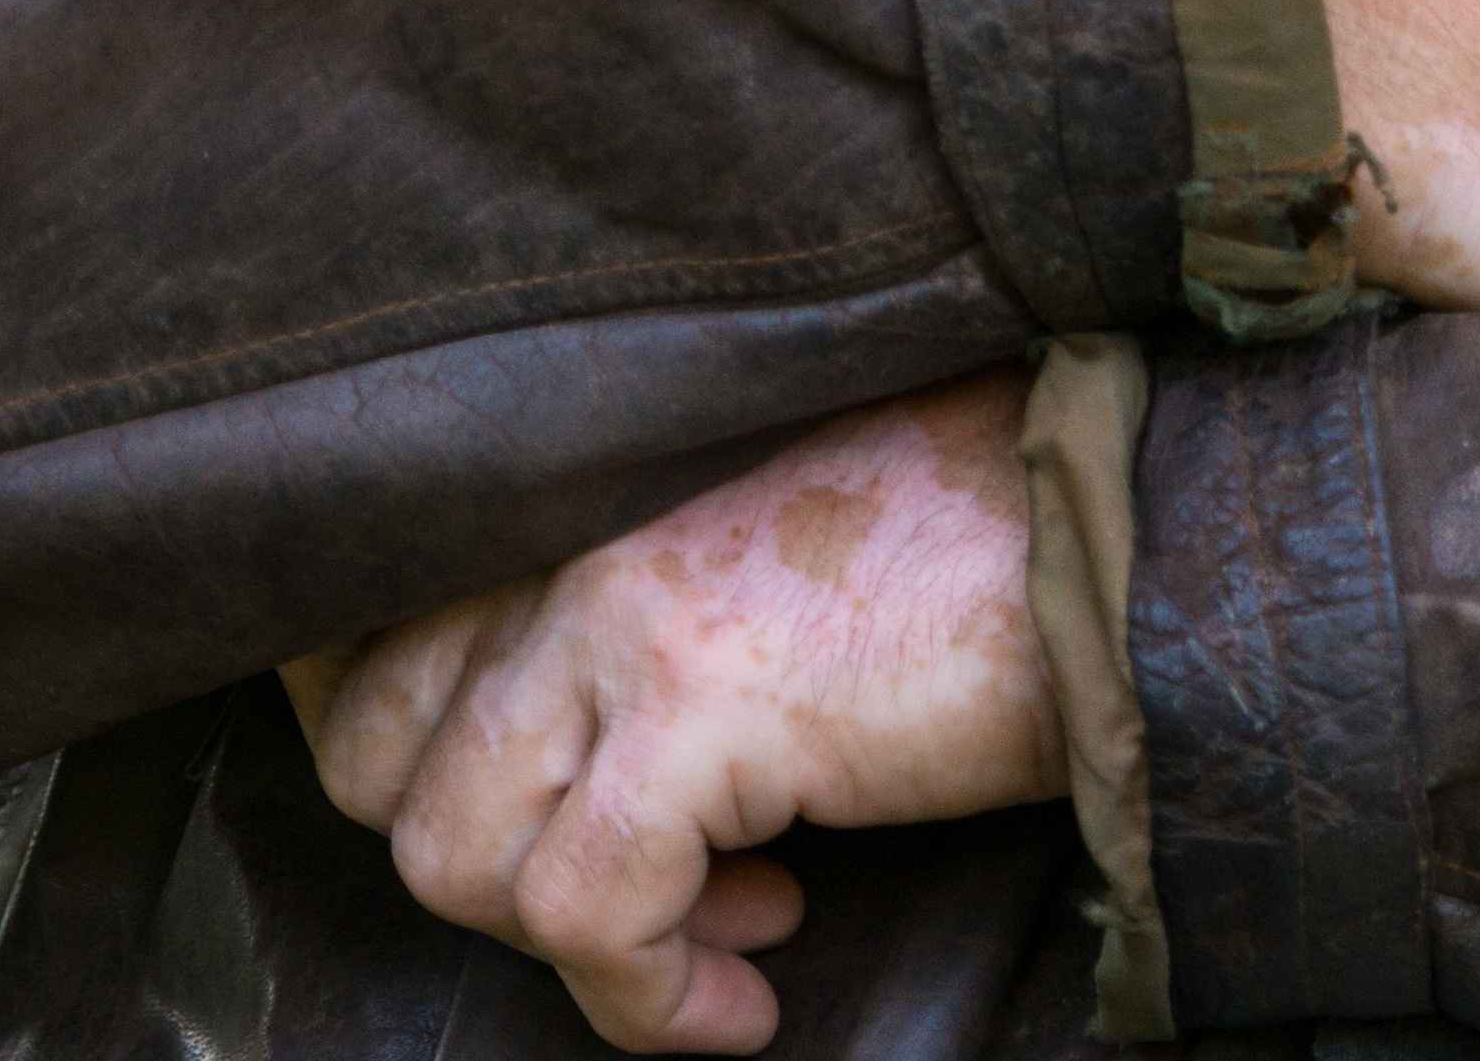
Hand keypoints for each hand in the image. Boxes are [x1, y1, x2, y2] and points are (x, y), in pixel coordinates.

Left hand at [286, 370, 1058, 1055]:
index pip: (364, 629)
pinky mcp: (698, 701)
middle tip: (630, 882)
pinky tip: (746, 994)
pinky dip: (651, 999)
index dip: (394, 758)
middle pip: (375, 751)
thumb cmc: (970, 538)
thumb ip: (631, 589)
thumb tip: (557, 745)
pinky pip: (585, 915)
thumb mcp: (753, 536)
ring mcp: (622, 607)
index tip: (483, 829)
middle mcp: (574, 527)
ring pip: (452, 849)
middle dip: (487, 860)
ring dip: (575, 939)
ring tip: (719, 930)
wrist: (1115, 537)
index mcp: (581, 480)